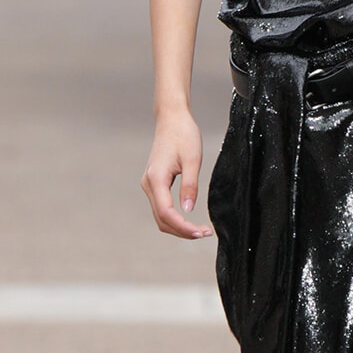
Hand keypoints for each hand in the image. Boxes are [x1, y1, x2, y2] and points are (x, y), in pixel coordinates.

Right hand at [142, 109, 212, 238]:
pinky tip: (189, 219)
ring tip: (199, 230)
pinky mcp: (154, 183)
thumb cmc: (183, 134)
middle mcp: (149, 184)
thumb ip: (190, 186)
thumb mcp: (193, 160)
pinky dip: (174, 218)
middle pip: (161, 219)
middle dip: (182, 231)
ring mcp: (150, 184)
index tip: (200, 232)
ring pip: (160, 216)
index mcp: (156, 179)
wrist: (172, 119)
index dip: (183, 227)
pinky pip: (162, 207)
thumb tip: (188, 210)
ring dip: (178, 226)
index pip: (166, 213)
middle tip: (204, 234)